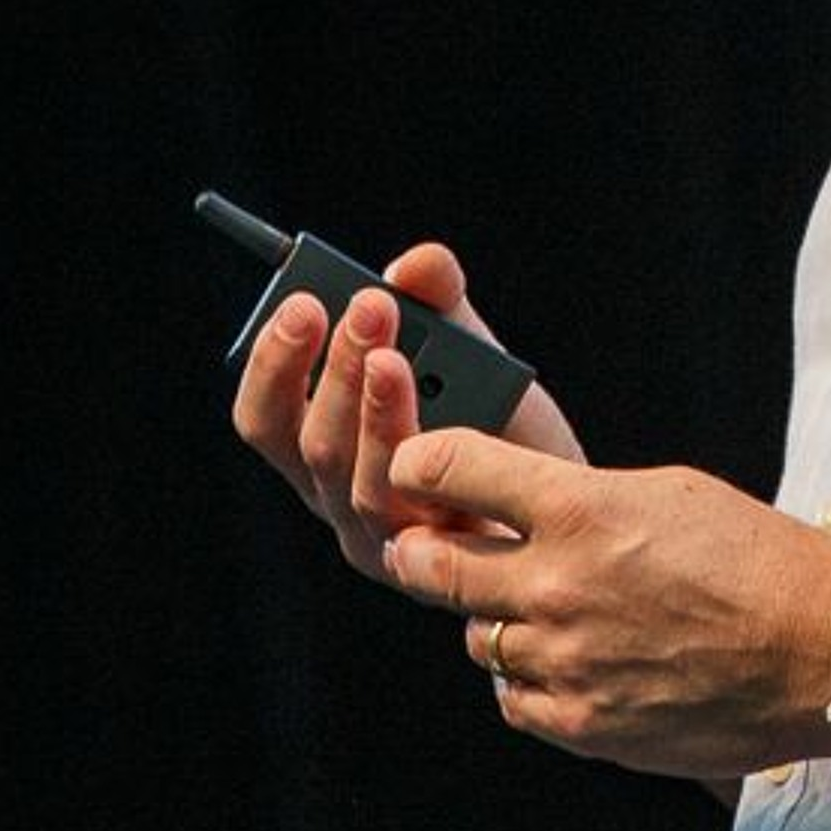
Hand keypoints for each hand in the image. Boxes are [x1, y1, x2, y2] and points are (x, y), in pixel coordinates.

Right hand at [229, 240, 582, 579]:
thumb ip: (441, 305)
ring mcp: (378, 534)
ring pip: (352, 478)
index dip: (273, 360)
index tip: (302, 301)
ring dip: (369, 411)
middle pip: (304, 441)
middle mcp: (335, 492)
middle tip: (367, 306)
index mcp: (321, 439)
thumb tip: (416, 264)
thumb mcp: (471, 352)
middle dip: (333, 369)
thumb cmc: (501, 427)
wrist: (565, 506)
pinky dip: (419, 462)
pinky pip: (411, 513)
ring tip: (394, 356)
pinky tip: (442, 424)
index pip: (266, 413)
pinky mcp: (425, 566)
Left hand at [381, 431, 830, 783]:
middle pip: (430, 566)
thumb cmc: (762, 561)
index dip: (421, 464)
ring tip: (547, 610)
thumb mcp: (670, 492)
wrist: (825, 652)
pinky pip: (514, 699)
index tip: (417, 467)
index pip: (453, 470)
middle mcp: (560, 587)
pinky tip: (570, 661)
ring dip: (497, 620)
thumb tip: (523, 509)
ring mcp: (566, 663)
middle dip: (420, 551)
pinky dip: (528, 679)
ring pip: (477, 638)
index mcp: (583, 511)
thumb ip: (583, 501)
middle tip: (426, 547)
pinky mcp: (583, 726)